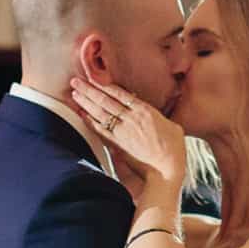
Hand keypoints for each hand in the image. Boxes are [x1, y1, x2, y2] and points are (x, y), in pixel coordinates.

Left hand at [69, 78, 185, 184]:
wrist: (167, 170)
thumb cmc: (174, 149)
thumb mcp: (172, 126)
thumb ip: (159, 118)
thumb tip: (152, 115)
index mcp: (145, 110)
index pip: (120, 93)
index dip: (105, 85)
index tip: (94, 78)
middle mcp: (131, 118)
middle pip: (106, 100)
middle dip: (89, 90)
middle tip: (76, 81)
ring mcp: (123, 132)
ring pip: (100, 113)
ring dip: (86, 102)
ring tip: (75, 93)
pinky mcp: (117, 145)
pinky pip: (100, 130)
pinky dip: (89, 121)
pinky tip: (81, 114)